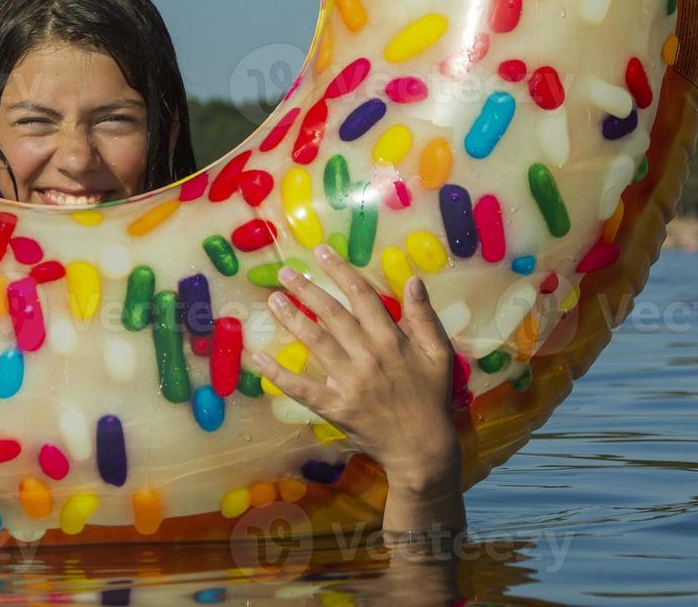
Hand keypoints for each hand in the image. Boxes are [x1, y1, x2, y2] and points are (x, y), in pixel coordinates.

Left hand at [250, 245, 464, 535]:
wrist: (422, 447)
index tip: (320, 252)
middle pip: (332, 314)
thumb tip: (412, 280)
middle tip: (283, 272)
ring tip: (272, 300)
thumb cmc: (430, 396)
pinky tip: (258, 356)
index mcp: (392, 339)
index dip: (340, 270)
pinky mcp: (335, 406)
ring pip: (315, 343)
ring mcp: (349, 382)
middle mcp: (368, 355)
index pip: (362, 295)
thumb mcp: (438, 354)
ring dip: (292, 319)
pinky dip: (279, 373)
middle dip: (307, 289)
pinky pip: (302, 388)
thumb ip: (424, 317)